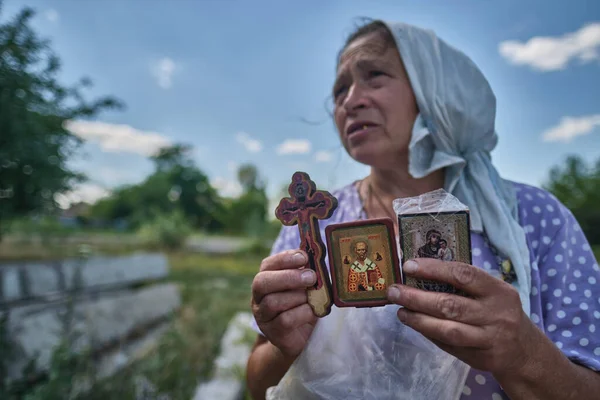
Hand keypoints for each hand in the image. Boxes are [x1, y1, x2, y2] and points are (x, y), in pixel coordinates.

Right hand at [251, 249, 317, 357]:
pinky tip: (313, 311)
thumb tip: (317, 257)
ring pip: (273, 302)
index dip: (284, 259)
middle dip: (287, 277)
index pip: (267, 265)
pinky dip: (302, 313)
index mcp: (266, 279)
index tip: (304, 257)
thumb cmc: (303, 303)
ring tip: (313, 296)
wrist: (300, 336)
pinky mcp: (273, 333)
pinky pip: (285, 320)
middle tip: (311, 277)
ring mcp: (263, 316)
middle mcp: (259, 297)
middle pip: (262, 282)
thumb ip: (306, 272)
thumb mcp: (304, 285)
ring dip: (298, 297)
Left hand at [387, 258, 540, 376]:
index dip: (434, 269)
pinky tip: (415, 325)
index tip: (409, 266)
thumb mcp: (492, 292)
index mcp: (499, 291)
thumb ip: (464, 282)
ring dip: (419, 320)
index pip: (463, 274)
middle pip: (450, 305)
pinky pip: (448, 345)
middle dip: (417, 298)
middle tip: (394, 291)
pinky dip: (429, 334)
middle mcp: (496, 315)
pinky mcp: (480, 358)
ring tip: (400, 311)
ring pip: (447, 330)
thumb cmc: (499, 311)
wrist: (524, 350)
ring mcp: (489, 339)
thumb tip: (420, 271)